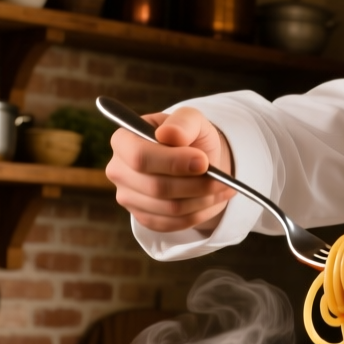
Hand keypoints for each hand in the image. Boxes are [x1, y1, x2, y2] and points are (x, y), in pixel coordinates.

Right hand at [106, 107, 235, 232]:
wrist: (195, 159)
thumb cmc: (189, 136)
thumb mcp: (192, 120)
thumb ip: (182, 122)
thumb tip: (169, 134)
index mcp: (123, 140)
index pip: (139, 157)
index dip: (172, 162)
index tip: (203, 161)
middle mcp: (118, 170)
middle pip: (156, 187)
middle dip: (196, 184)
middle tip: (222, 179)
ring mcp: (128, 197)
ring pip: (170, 208)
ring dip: (203, 200)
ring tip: (224, 187)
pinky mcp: (144, 217)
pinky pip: (174, 224)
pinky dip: (201, 214)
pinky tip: (214, 199)